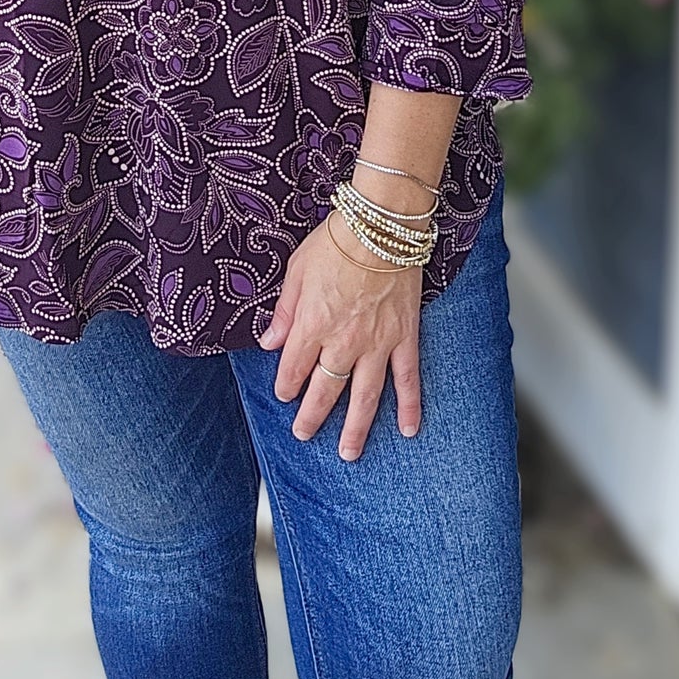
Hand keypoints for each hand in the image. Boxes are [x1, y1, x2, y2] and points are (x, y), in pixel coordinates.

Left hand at [257, 213, 421, 460]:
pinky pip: (408, 379)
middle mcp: (343, 341)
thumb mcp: (297, 271)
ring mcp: (377, 343)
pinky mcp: (404, 337)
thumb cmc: (336, 241)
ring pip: (364, 396)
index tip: (284, 394)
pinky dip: (409, 406)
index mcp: (312, 324)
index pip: (293, 368)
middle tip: (304, 434)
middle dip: (312, 416)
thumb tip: (268, 343)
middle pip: (325, 390)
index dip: (286, 385)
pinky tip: (408, 429)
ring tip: (348, 453)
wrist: (381, 225)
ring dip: (356, 428)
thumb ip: (284, 312)